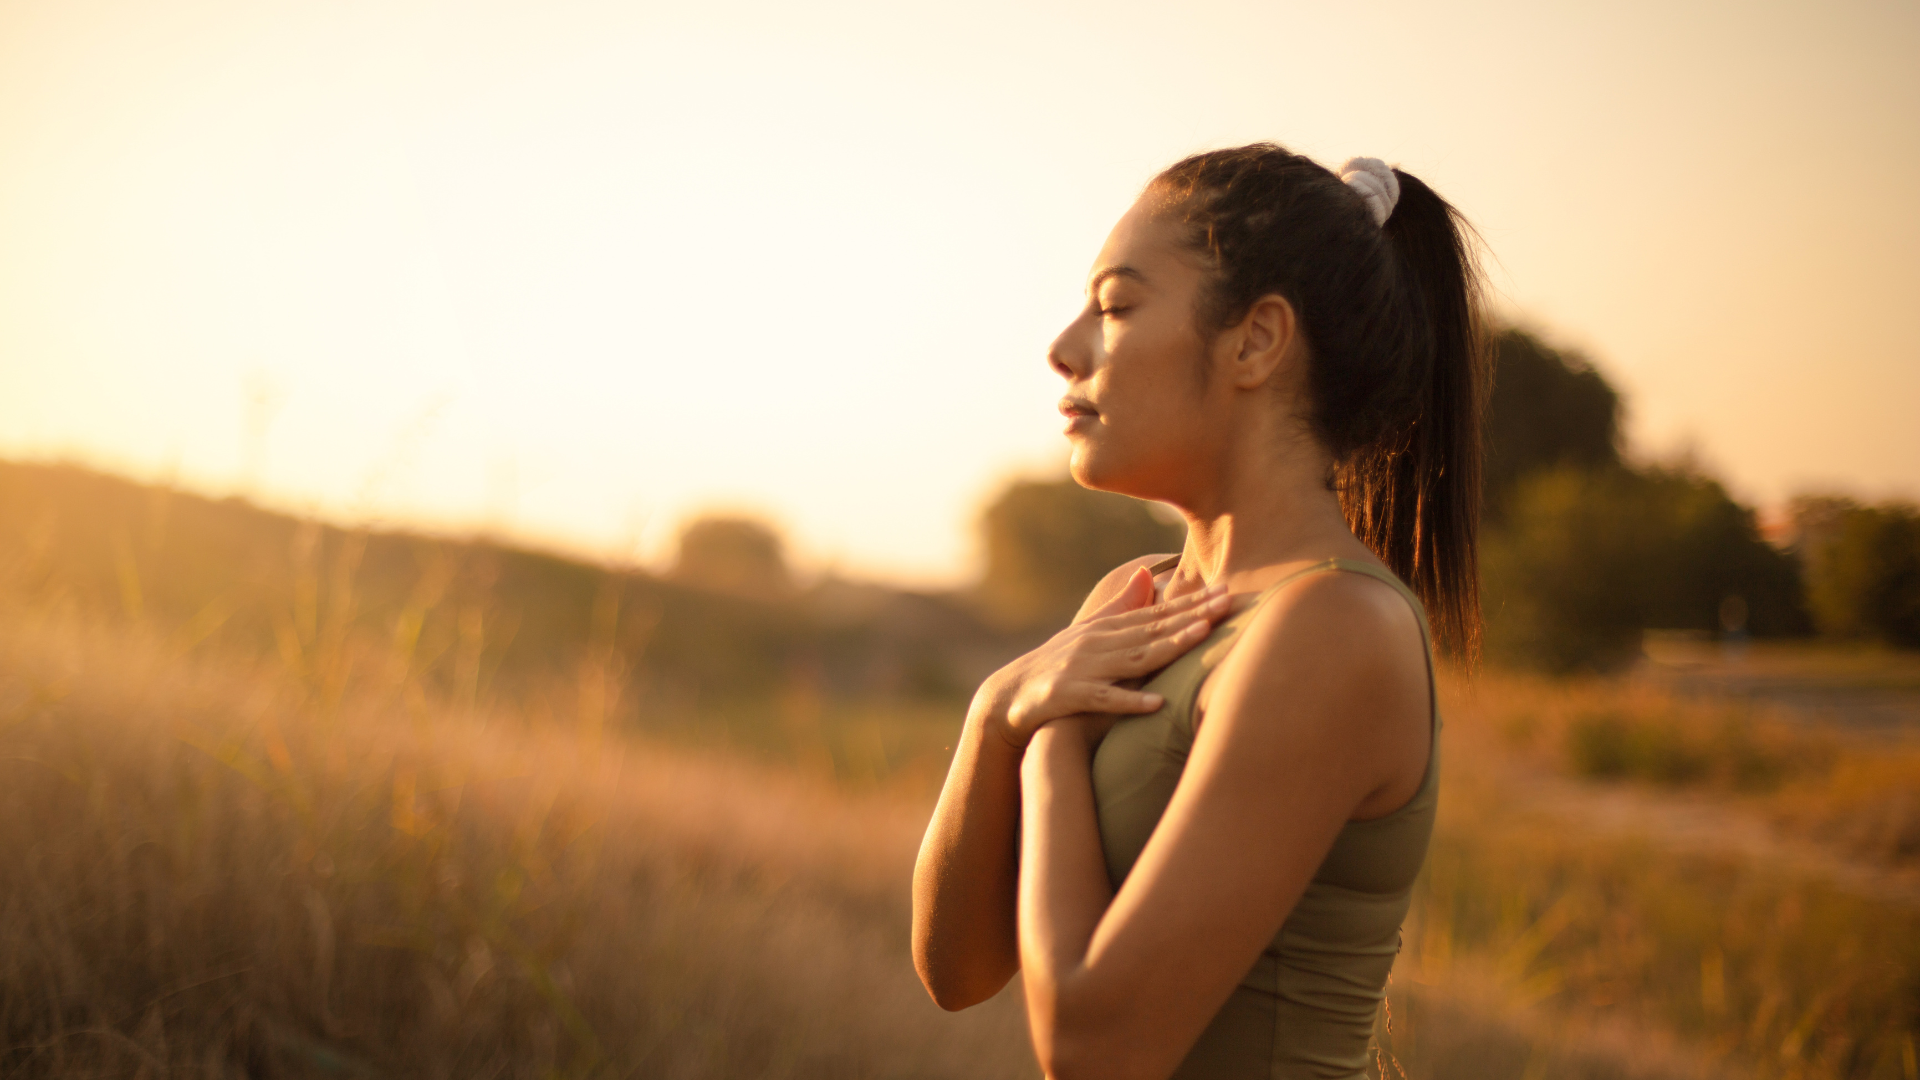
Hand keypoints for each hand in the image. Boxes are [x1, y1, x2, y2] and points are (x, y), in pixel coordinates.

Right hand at [984, 567, 1230, 749]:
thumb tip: (1148, 572)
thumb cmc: (1056, 665)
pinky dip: (1129, 701)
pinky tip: (1156, 703)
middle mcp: (1098, 643)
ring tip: (1202, 636)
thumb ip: (1121, 606)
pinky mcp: (1069, 696)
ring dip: (1169, 646)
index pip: (1157, 613)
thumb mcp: (1089, 633)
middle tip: (1228, 603)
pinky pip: (1104, 699)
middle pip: (1153, 629)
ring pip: (1134, 657)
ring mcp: (1084, 668)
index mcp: (1107, 628)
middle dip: (1192, 615)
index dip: (1192, 602)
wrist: (1008, 696)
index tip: (1226, 591)